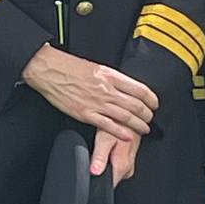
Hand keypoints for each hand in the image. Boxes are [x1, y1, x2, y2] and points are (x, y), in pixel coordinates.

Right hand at [21, 44, 157, 139]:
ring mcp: (96, 103)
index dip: (151, 99)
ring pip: (126, 117)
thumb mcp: (97, 67)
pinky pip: (108, 126)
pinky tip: (128, 136)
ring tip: (144, 128)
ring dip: (138, 125)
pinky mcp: (86, 114)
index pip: (140, 89)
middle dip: (147, 114)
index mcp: (111, 76)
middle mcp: (107, 90)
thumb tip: (125, 87)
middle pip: (136, 105)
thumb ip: (112, 79)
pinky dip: (121, 132)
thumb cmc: (69, 67)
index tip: (154, 103)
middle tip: (150, 118)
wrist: (50, 71)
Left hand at [90, 127, 139, 185]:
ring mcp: (130, 166)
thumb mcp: (105, 138)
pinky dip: (110, 159)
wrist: (133, 115)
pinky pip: (116, 166)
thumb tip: (95, 172)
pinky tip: (109, 148)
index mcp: (122, 167)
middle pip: (109, 181)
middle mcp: (128, 169)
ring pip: (113, 173)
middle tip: (97, 154)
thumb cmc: (119, 123)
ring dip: (105, 164)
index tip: (89, 175)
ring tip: (103, 149)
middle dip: (100, 171)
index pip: (108, 187)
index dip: (96, 183)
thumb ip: (100, 157)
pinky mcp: (129, 161)